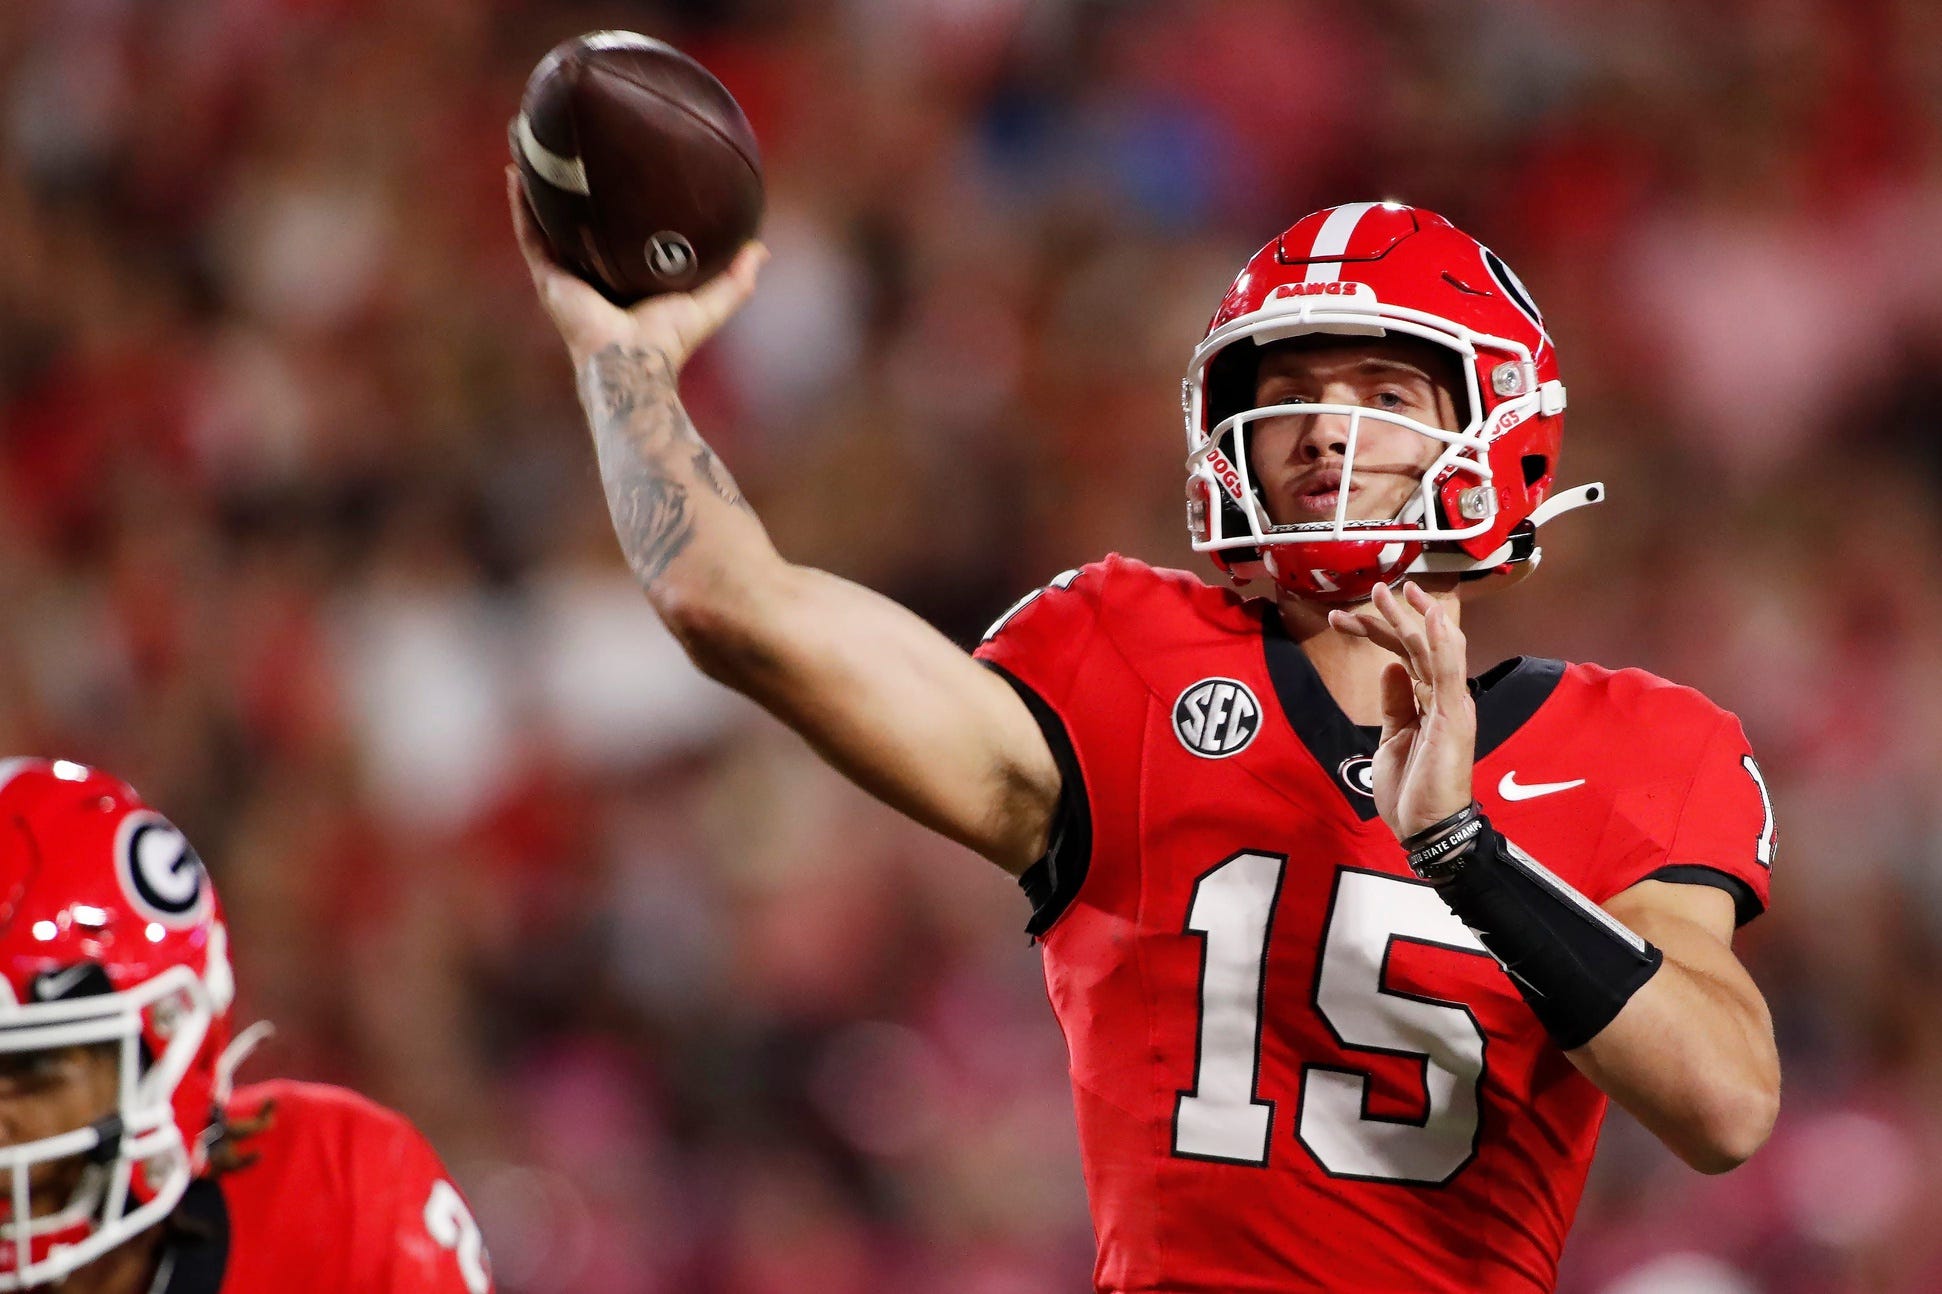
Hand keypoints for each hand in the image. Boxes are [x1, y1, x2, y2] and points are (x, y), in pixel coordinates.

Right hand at [507, 166, 766, 369]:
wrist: (635, 362)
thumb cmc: (670, 341)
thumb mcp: (711, 302)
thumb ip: (737, 279)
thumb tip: (761, 250)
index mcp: (621, 277)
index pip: (614, 234)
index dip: (613, 205)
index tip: (617, 169)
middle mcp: (589, 274)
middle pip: (574, 222)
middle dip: (569, 189)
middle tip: (569, 146)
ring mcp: (565, 275)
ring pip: (545, 221)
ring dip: (536, 186)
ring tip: (530, 146)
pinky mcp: (549, 278)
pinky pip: (530, 233)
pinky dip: (522, 204)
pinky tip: (517, 172)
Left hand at [1327, 582, 1475, 839]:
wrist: (1427, 828)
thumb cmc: (1413, 790)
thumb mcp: (1394, 738)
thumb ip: (1395, 703)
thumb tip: (1390, 668)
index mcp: (1431, 702)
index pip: (1408, 655)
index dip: (1384, 631)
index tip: (1356, 613)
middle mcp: (1446, 697)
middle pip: (1418, 646)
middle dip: (1394, 616)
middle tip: (1374, 589)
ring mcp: (1452, 705)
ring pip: (1431, 649)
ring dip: (1411, 618)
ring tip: (1388, 592)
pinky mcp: (1453, 717)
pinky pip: (1447, 672)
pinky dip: (1442, 642)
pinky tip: (1431, 617)